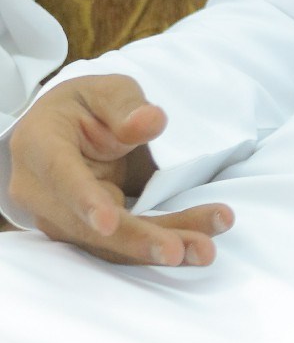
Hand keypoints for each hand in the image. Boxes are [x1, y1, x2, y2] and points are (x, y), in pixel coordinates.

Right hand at [6, 75, 233, 266]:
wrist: (74, 129)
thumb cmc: (87, 106)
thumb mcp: (106, 91)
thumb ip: (125, 107)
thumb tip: (150, 122)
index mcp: (40, 145)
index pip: (60, 175)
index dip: (84, 200)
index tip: (107, 223)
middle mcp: (43, 192)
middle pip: (87, 226)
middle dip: (136, 240)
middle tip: (179, 250)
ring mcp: (64, 218)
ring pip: (110, 243)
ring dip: (158, 247)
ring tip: (204, 251)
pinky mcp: (89, 233)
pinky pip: (126, 244)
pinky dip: (162, 242)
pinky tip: (199, 243)